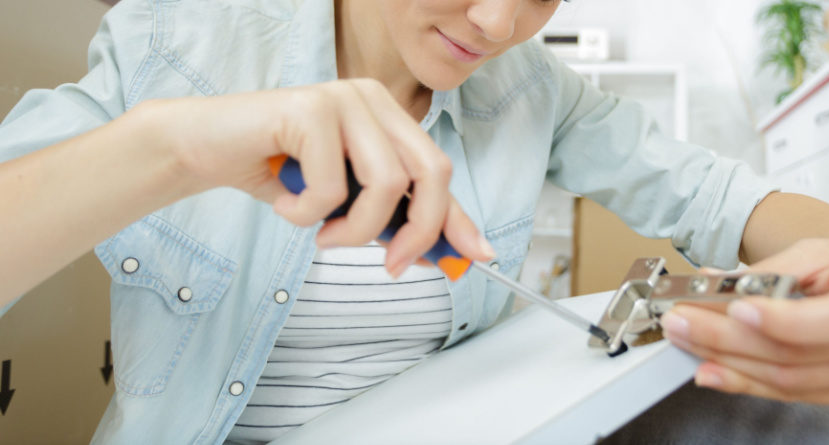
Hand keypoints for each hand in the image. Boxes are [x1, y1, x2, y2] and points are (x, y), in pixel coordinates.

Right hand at [138, 79, 493, 275]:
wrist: (205, 149)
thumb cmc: (276, 174)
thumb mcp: (344, 202)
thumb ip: (390, 218)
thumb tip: (441, 253)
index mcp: (387, 116)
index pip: (437, 171)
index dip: (458, 218)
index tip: (476, 256)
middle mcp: (372, 99)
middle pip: (430, 172)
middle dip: (418, 231)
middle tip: (390, 265)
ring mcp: (343, 98)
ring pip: (385, 184)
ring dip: (353, 228)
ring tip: (321, 233)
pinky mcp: (310, 108)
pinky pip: (331, 187)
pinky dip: (306, 213)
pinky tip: (284, 202)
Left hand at [660, 238, 828, 405]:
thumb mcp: (819, 251)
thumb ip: (767, 271)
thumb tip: (710, 285)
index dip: (781, 320)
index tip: (733, 308)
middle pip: (794, 355)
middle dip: (726, 339)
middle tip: (680, 321)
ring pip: (787, 381)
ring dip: (727, 363)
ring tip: (685, 341)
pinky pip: (792, 395)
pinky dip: (746, 382)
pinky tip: (712, 369)